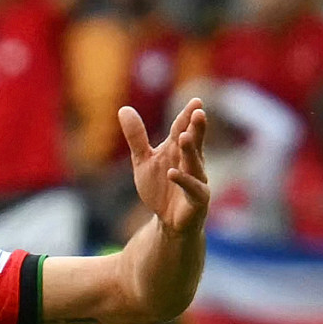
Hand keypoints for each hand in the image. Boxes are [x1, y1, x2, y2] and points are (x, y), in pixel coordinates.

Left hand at [125, 97, 210, 234]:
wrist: (168, 223)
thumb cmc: (160, 188)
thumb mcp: (143, 161)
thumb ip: (137, 137)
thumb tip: (123, 109)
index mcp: (178, 150)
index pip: (183, 129)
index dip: (188, 116)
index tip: (196, 101)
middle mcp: (191, 163)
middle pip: (194, 142)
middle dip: (197, 128)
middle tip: (199, 112)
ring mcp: (197, 181)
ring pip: (195, 163)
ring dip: (191, 151)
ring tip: (185, 137)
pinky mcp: (198, 200)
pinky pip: (192, 189)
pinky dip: (183, 181)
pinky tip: (172, 173)